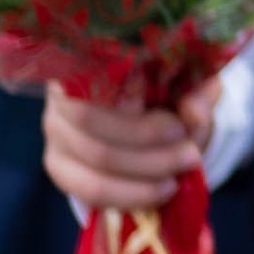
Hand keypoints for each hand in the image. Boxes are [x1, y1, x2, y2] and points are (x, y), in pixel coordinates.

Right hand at [42, 81, 216, 212]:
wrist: (154, 119)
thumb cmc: (168, 92)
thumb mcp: (190, 87)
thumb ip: (197, 92)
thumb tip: (194, 112)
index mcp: (91, 57)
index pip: (98, 78)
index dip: (131, 101)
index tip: (178, 125)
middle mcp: (62, 91)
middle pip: (91, 121)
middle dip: (147, 143)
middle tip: (190, 154)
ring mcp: (55, 130)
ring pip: (94, 158)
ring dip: (145, 173)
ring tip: (179, 176)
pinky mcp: (59, 165)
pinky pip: (89, 189)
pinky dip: (130, 195)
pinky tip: (160, 192)